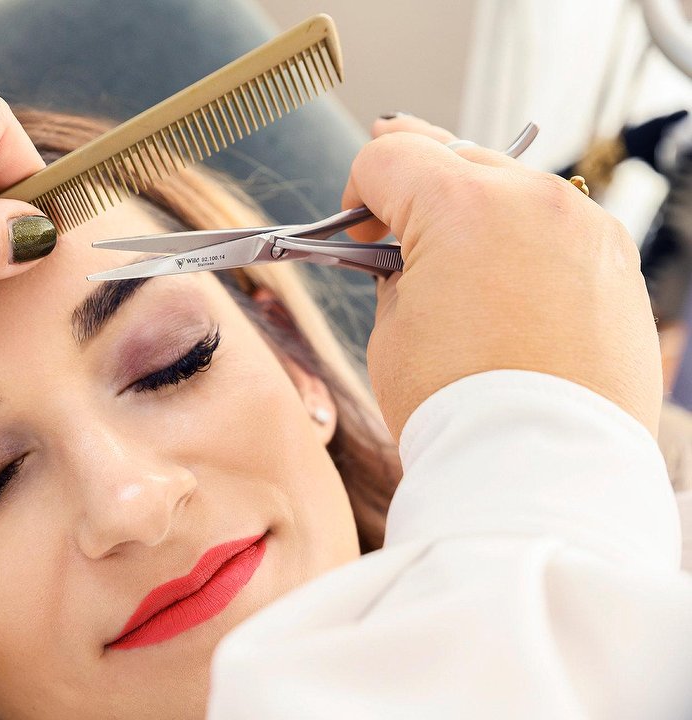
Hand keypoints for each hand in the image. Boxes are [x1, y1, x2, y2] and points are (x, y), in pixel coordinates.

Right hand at [344, 115, 660, 438]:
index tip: (358, 227)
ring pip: (512, 185)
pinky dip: (523, 240)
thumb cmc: (461, 408)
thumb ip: (396, 271)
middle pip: (453, 155)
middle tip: (394, 232)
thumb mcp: (392, 329)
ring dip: (474, 210)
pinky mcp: (616, 261)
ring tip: (454, 264)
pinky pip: (557, 225)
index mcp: (461, 205)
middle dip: (416, 190)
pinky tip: (504, 286)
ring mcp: (583, 225)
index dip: (357, 191)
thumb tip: (408, 257)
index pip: (388, 157)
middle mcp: (531, 198)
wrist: (540, 467)